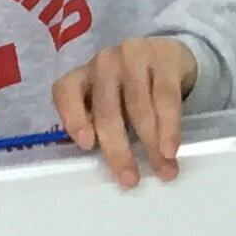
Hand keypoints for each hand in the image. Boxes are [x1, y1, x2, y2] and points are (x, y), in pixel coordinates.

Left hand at [50, 36, 199, 188]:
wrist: (169, 56)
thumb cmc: (132, 89)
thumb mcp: (111, 103)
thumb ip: (102, 126)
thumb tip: (115, 167)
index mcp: (82, 77)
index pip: (65, 91)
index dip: (72, 117)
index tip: (86, 145)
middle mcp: (103, 64)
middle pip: (107, 110)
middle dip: (118, 149)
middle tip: (130, 179)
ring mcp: (133, 56)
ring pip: (139, 107)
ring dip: (151, 143)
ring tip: (163, 170)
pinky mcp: (164, 57)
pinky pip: (166, 98)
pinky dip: (169, 127)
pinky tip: (170, 148)